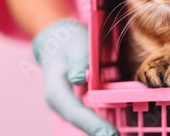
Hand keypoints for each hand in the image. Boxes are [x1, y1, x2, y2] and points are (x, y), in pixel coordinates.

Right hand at [33, 19, 117, 135]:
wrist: (58, 42)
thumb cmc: (68, 43)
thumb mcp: (74, 46)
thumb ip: (78, 62)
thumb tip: (80, 78)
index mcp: (56, 90)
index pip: (75, 111)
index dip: (92, 124)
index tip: (109, 134)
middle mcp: (60, 103)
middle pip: (80, 122)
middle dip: (98, 132)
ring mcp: (67, 106)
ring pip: (84, 123)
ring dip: (100, 130)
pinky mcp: (76, 106)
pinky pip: (89, 118)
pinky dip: (100, 124)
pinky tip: (113, 130)